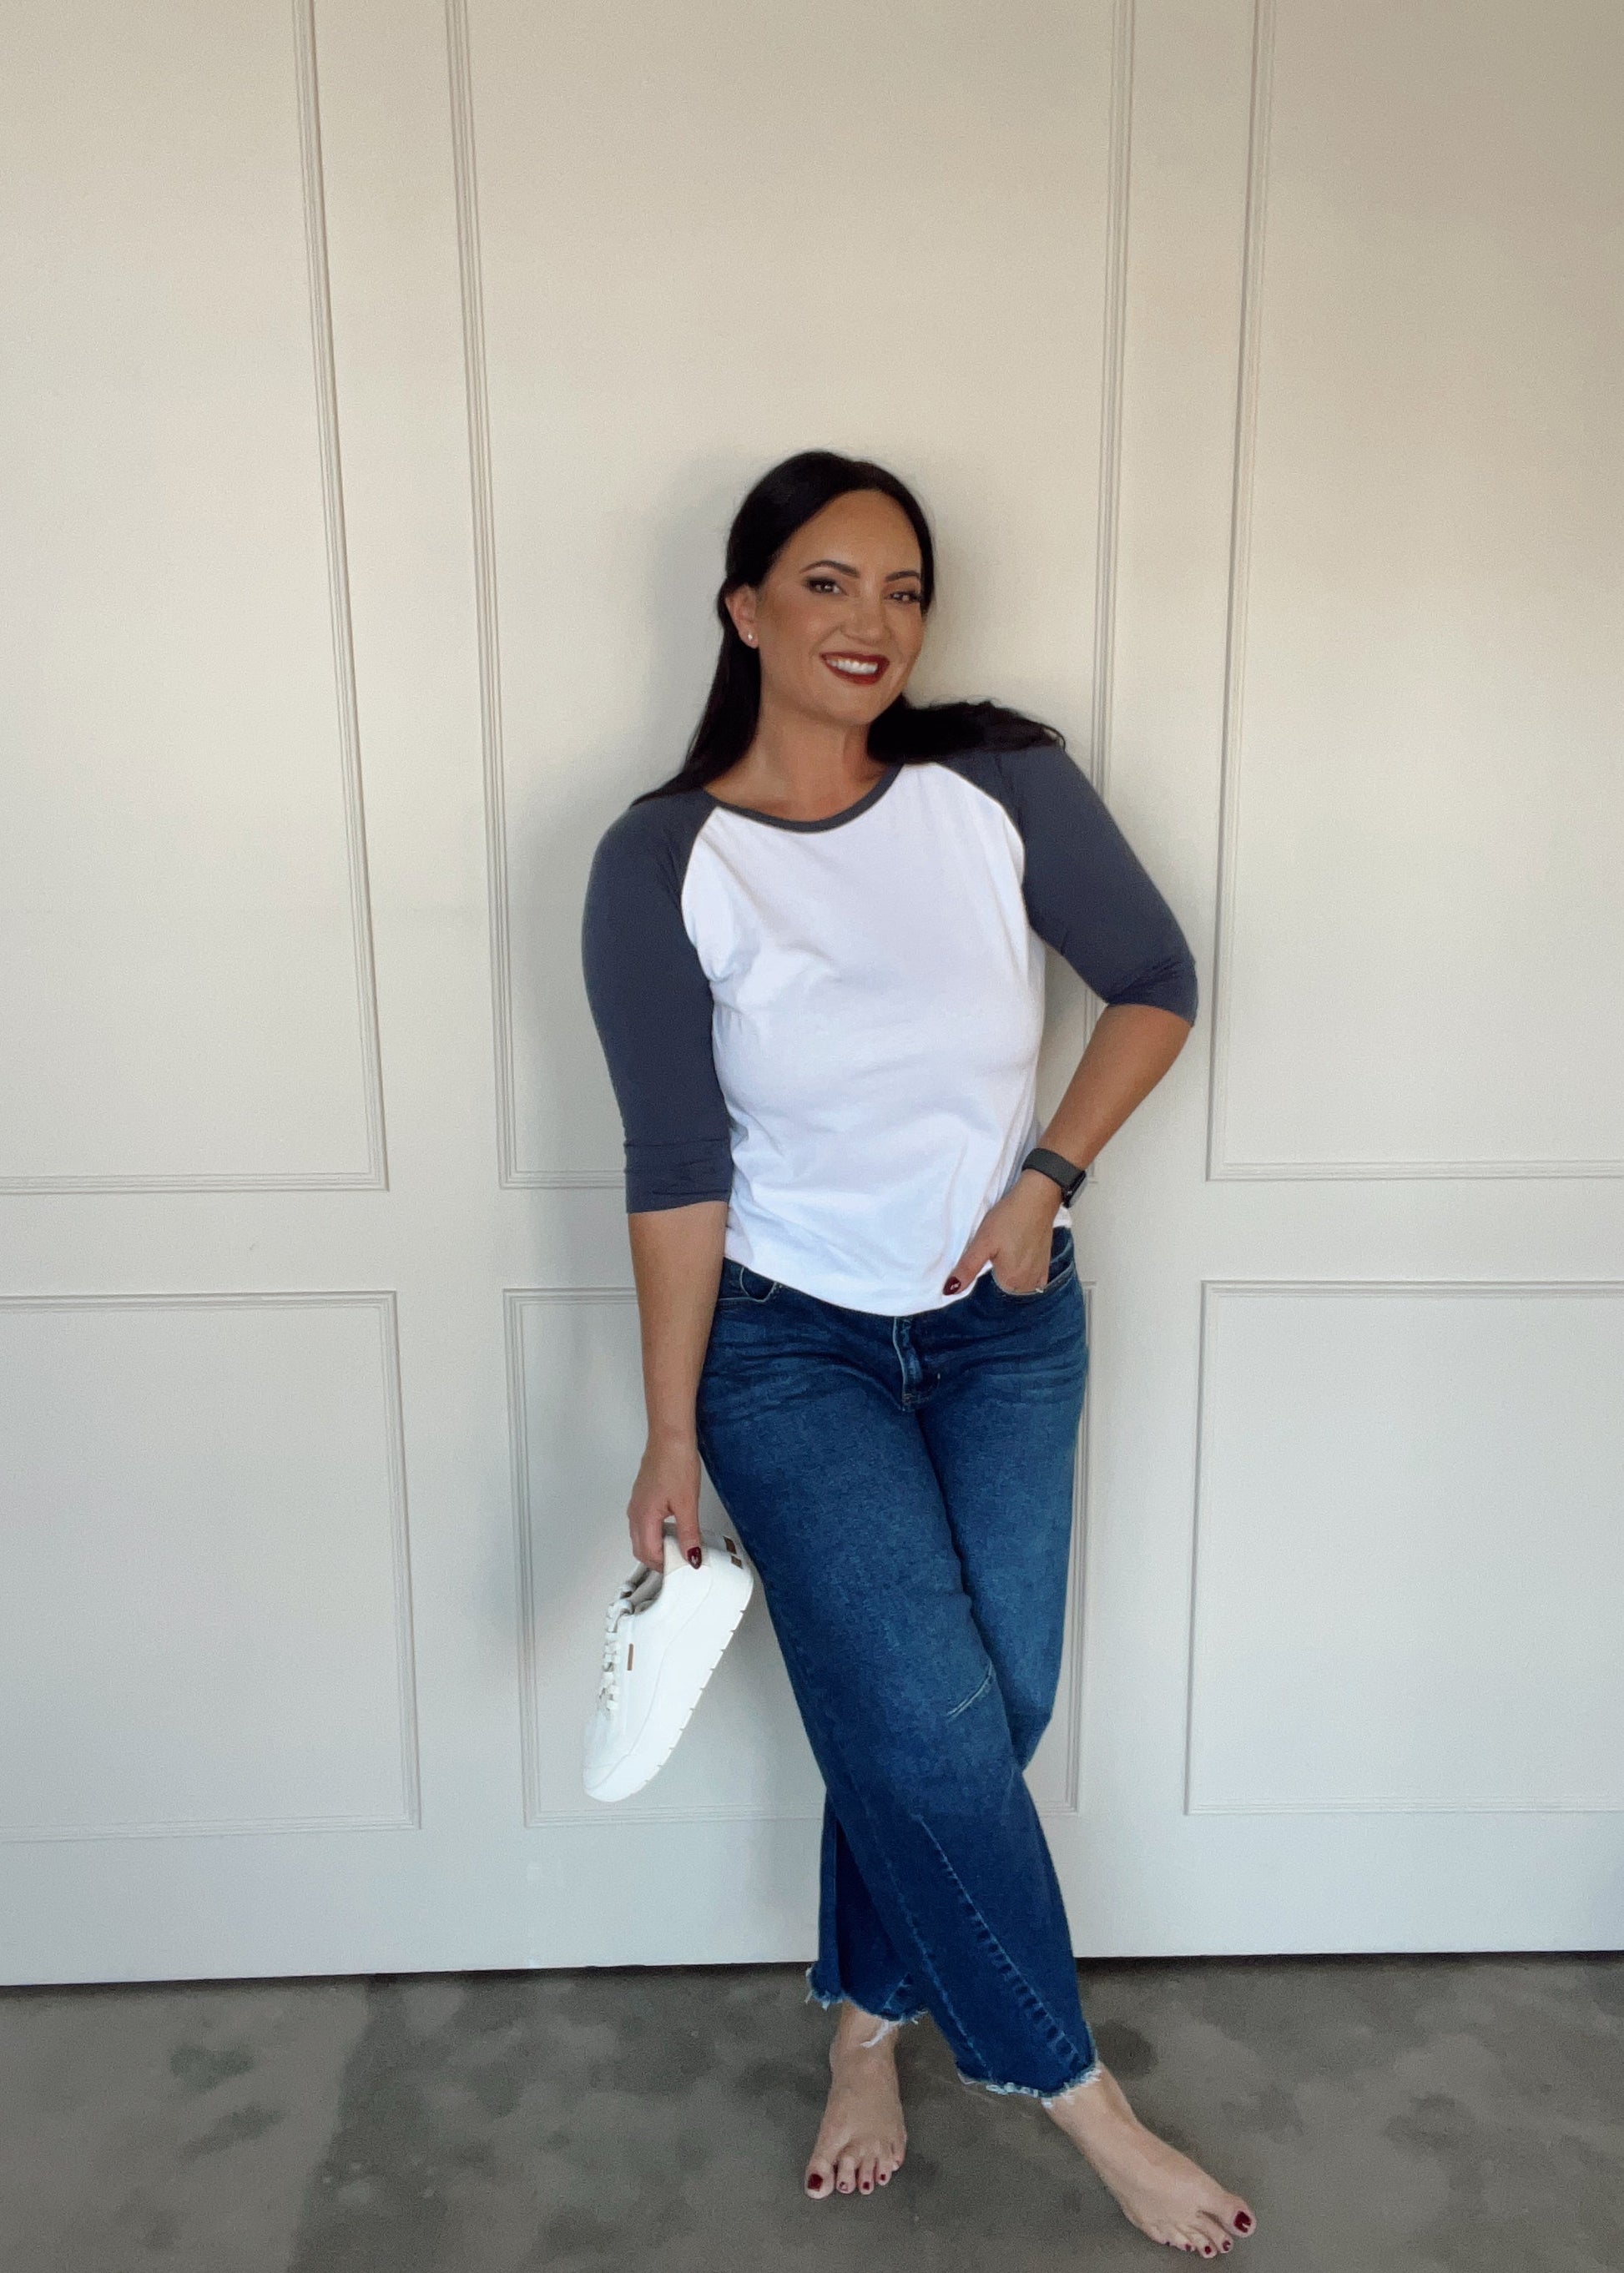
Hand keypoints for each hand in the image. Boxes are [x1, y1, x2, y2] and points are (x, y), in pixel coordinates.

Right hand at [627, 1433, 703, 1570]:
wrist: (670, 1437)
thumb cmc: (675, 1462)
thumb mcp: (687, 1504)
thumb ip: (688, 1534)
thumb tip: (691, 1556)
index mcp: (643, 1517)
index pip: (649, 1554)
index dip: (666, 1565)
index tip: (683, 1568)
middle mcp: (635, 1512)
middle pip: (641, 1549)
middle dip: (659, 1560)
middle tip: (681, 1562)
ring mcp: (637, 1504)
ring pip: (641, 1537)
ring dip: (657, 1547)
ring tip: (680, 1547)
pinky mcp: (642, 1496)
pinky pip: (643, 1524)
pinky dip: (655, 1533)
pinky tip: (673, 1528)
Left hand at [943, 1172, 1060, 1295]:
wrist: (1036, 1200)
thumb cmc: (1007, 1219)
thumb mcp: (982, 1242)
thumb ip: (967, 1268)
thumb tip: (950, 1291)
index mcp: (1009, 1281)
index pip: (990, 1290)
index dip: (984, 1274)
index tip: (986, 1257)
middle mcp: (1027, 1283)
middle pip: (1005, 1288)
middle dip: (998, 1275)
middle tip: (996, 1251)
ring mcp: (1039, 1274)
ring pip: (1020, 1285)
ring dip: (1013, 1275)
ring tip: (1007, 1252)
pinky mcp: (1046, 1263)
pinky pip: (1035, 1280)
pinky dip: (1027, 1275)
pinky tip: (1021, 1260)